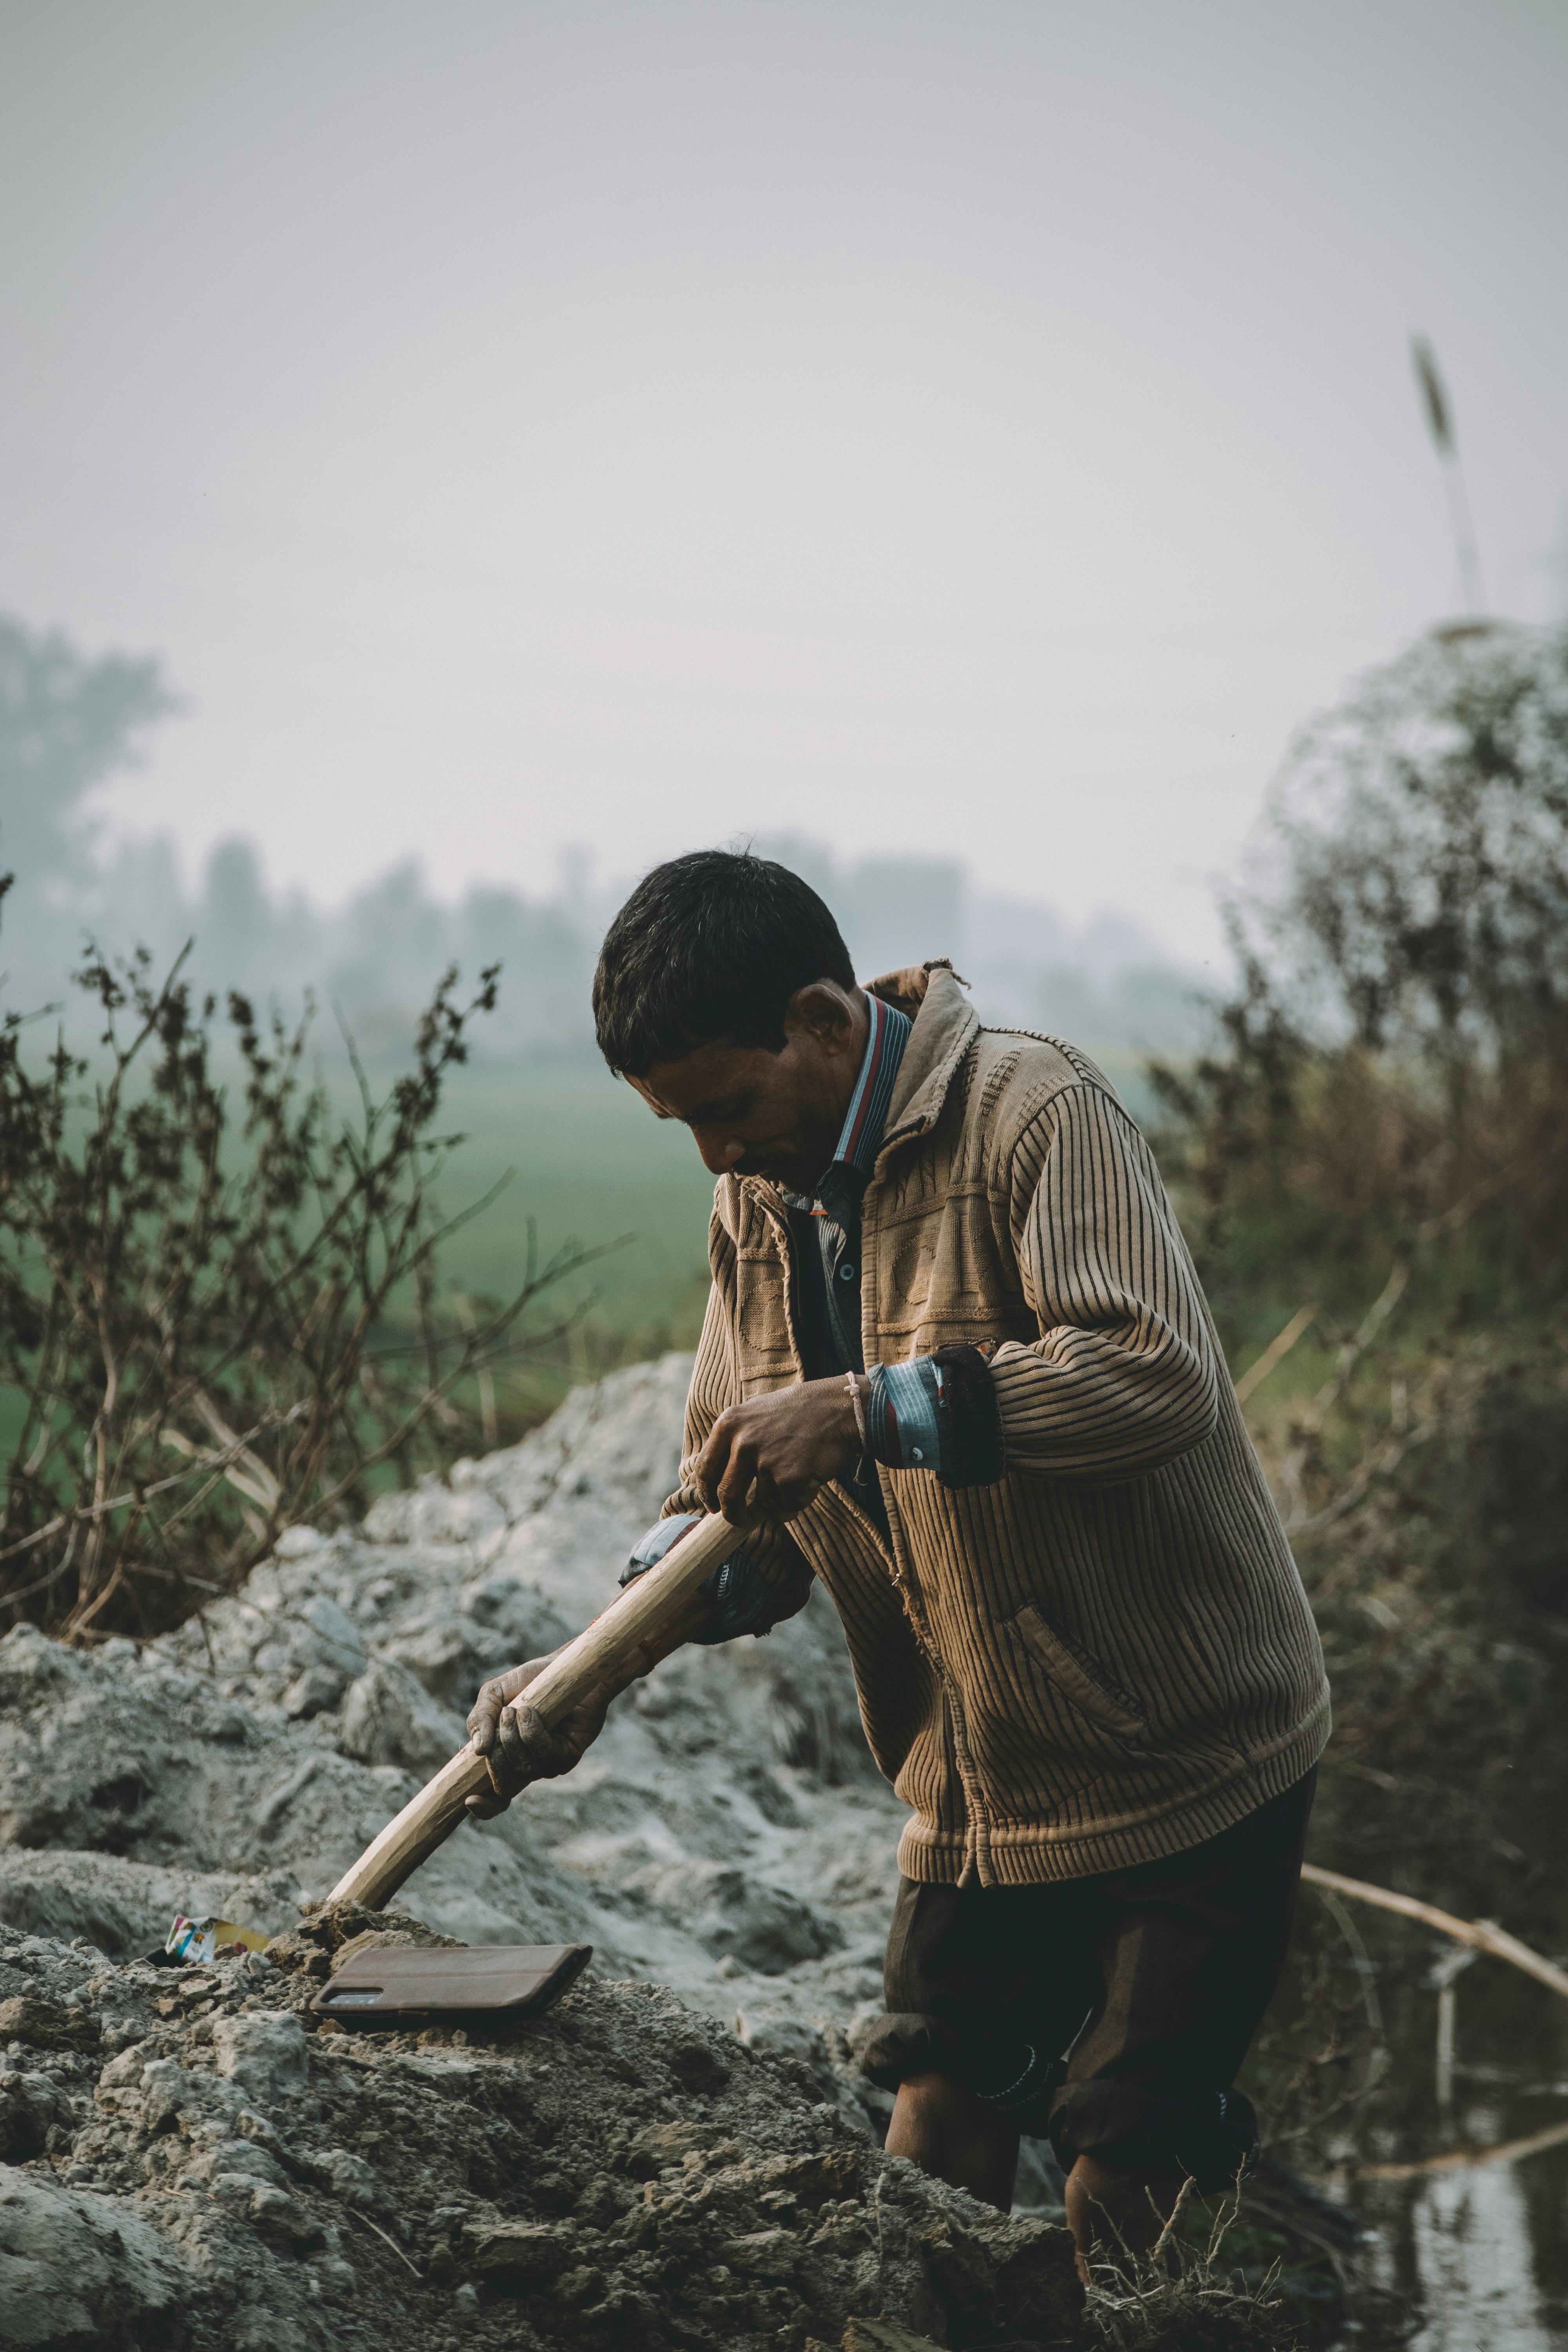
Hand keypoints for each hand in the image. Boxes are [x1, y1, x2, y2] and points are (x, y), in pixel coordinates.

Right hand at [463, 1655, 610, 1820]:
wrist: (565, 1665)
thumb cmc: (529, 1681)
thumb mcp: (494, 1694)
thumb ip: (479, 1719)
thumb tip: (477, 1751)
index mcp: (508, 1759)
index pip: (496, 1800)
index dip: (484, 1808)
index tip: (470, 1801)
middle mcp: (529, 1767)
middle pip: (505, 1786)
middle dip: (496, 1755)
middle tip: (502, 1718)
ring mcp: (550, 1764)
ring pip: (524, 1769)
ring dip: (513, 1738)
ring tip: (515, 1710)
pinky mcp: (569, 1754)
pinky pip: (546, 1755)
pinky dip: (532, 1733)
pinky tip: (529, 1712)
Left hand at [692, 1376, 863, 1526]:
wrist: (842, 1409)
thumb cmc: (802, 1412)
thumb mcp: (758, 1413)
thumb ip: (736, 1440)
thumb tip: (721, 1481)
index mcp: (729, 1423)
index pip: (705, 1468)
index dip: (707, 1493)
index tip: (714, 1506)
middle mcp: (742, 1442)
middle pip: (727, 1495)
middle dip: (734, 1515)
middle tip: (741, 1521)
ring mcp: (765, 1461)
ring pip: (763, 1503)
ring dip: (779, 1500)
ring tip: (799, 1474)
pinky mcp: (788, 1479)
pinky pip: (787, 1506)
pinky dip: (799, 1501)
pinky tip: (811, 1479)